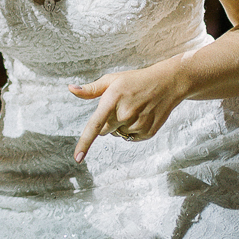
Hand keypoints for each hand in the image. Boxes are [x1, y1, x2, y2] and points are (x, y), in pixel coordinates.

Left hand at [70, 63, 184, 160]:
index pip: (95, 125)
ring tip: (133, 109)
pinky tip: (141, 116)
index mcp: (113, 99)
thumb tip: (71, 89)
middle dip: (108, 121)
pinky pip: (131, 138)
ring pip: (118, 134)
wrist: (167, 83)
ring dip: (121, 125)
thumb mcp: (112, 80)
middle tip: (120, 106)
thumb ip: (91, 89)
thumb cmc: (135, 81)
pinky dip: (132, 130)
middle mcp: (125, 114)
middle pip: (105, 130)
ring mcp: (138, 124)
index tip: (77, 158)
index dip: (85, 143)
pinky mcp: (148, 133)